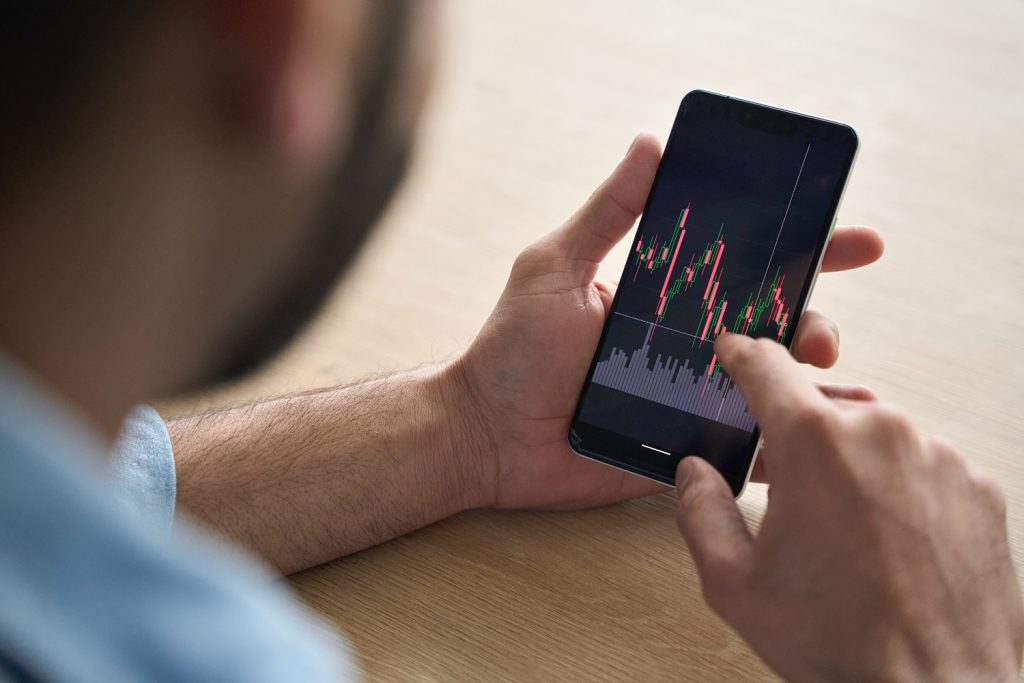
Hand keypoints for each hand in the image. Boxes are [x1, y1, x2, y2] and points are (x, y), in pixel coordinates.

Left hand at [453, 134, 883, 509]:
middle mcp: (687, 344)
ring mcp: (688, 398)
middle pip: (773, 328)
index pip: (746, 266)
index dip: (805, 251)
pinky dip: (784, 446)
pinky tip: (812, 444)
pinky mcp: (683, 451)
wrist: (484, 437)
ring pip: (771, 387)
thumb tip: (650, 143)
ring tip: (829, 385)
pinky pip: (744, 448)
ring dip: (812, 384)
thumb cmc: (511, 349)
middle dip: (815, 322)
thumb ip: (605, 213)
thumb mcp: (555, 267)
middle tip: (818, 332)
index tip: (855, 240)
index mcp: (666, 296)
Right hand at [675, 334, 1023, 681]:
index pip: (766, 365)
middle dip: (795, 434)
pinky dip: (898, 487)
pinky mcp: (978, 487)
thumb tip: (694, 472)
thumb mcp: (735, 582)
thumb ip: (699, 511)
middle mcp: (882, 433)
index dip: (741, 354)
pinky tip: (885, 540)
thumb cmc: (840, 642)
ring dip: (850, 461)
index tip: (734, 350)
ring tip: (839, 526)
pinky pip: (923, 465)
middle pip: (823, 405)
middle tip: (779, 482)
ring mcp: (938, 458)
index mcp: (814, 443)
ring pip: (875, 434)